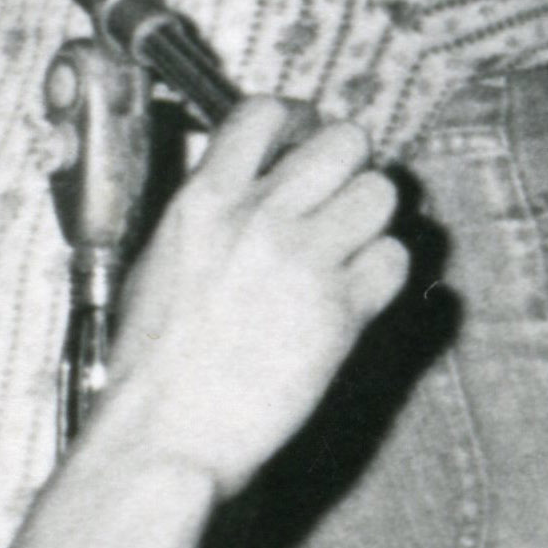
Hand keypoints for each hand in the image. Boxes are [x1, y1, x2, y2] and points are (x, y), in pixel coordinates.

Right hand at [81, 101, 412, 500]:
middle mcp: (259, 218)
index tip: (301, 144)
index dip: (295, 122)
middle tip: (337, 200)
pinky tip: (356, 296)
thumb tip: (248, 190)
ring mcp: (305, 260)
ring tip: (347, 253)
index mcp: (203, 202)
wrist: (163, 436)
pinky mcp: (343, 308)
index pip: (264, 111)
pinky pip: (396, 257)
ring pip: (383, 192)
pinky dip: (383, 275)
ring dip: (372, 220)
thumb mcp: (159, 266)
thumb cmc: (151, 369)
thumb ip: (208, 218)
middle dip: (349, 166)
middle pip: (346, 140)